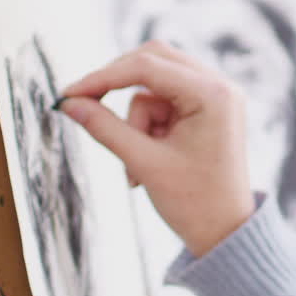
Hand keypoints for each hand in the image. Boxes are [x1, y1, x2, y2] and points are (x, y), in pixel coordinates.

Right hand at [59, 41, 254, 255]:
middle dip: (118, 90)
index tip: (69, 94)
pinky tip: (150, 158)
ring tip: (139, 167)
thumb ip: (105, 128)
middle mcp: (220, 86)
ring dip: (136, 121)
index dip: (102, 77)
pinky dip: (148, 125)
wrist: (226, 234)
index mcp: (213, 94)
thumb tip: (69, 103)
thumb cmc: (195, 203)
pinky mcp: (208, 109)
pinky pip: (164, 102)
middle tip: (87, 109)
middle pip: (152, 62)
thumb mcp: (144, 163)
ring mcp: (216, 96)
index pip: (147, 67)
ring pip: (154, 87)